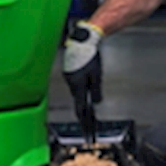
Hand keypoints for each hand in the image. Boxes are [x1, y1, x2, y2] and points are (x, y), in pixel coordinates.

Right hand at [63, 20, 103, 137]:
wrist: (82, 40)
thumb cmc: (90, 55)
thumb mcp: (96, 75)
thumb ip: (96, 90)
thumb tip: (96, 102)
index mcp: (77, 85)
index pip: (79, 106)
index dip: (82, 118)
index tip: (84, 126)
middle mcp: (70, 82)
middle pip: (77, 98)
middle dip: (83, 106)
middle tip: (89, 115)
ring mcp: (68, 76)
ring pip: (75, 90)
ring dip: (81, 94)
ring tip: (89, 93)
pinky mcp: (68, 70)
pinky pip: (74, 82)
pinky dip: (79, 86)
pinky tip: (85, 82)